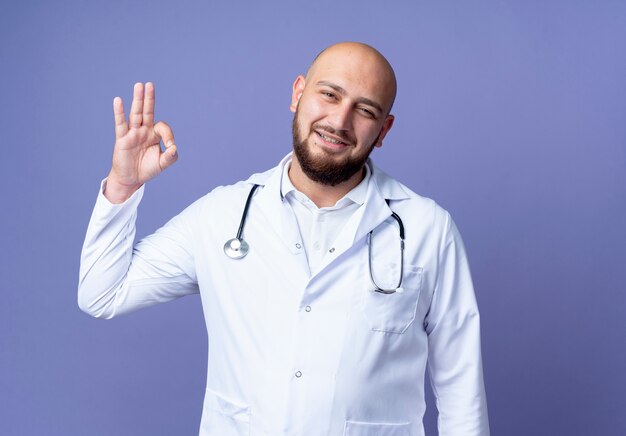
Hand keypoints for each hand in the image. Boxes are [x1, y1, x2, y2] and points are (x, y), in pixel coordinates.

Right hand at [105, 82, 177, 202]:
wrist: (132, 179)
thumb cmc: (147, 169)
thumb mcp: (162, 164)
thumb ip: (171, 157)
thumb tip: (174, 148)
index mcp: (154, 135)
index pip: (162, 126)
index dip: (168, 135)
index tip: (170, 147)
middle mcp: (144, 130)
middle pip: (147, 111)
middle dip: (149, 98)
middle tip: (150, 84)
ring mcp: (133, 133)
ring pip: (135, 114)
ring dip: (137, 100)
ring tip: (139, 85)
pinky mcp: (122, 138)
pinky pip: (120, 123)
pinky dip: (119, 112)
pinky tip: (118, 100)